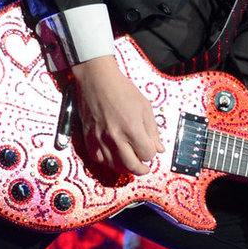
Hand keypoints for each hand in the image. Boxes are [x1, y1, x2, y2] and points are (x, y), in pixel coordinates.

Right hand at [69, 57, 160, 177]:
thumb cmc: (122, 89)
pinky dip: (107, 161)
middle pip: (131, 166)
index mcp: (132, 128)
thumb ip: (153, 131)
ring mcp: (100, 138)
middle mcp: (115, 136)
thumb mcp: (145, 107)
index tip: (151, 149)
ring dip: (124, 168)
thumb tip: (159, 149)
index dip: (151, 154)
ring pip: (113, 165)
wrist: (97, 79)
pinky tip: (113, 157)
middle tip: (144, 168)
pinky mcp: (88, 136)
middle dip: (141, 169)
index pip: (147, 154)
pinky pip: (97, 158)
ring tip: (130, 162)